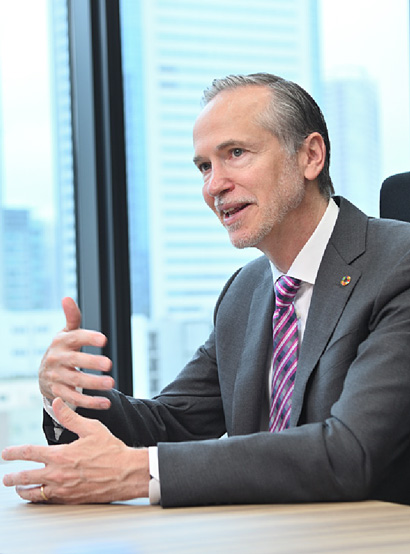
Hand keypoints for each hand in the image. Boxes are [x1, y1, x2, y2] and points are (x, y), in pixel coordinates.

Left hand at [2, 399, 149, 503]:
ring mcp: (64, 490)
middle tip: (6, 478)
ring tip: (19, 490)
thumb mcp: (91, 428)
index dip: (14, 452)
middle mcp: (58, 475)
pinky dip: (41, 499)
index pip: (30, 453)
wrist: (126, 473)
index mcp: (61, 455)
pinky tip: (41, 496)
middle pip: (26, 478)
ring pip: (35, 494)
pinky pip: (50, 501)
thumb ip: (70, 417)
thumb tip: (57, 402)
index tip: (6, 453)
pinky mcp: (71, 499)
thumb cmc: (112, 450)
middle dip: (13, 478)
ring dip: (24, 491)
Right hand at [39, 297, 113, 409]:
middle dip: (92, 363)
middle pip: (75, 361)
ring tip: (111, 384)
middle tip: (109, 364)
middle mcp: (58, 359)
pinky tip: (106, 402)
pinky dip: (91, 402)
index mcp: (61, 342)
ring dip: (94, 384)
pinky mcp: (60, 393)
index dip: (89, 338)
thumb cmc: (63, 349)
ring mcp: (57, 377)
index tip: (104, 339)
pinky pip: (75, 399)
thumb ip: (72, 317)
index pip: (75, 338)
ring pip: (76, 382)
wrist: (45, 374)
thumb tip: (67, 298)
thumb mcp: (67, 333)